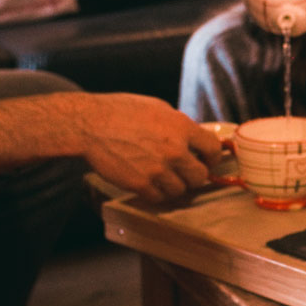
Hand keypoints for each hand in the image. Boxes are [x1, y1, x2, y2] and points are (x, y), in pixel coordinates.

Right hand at [77, 94, 222, 202]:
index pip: (213, 148)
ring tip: (165, 179)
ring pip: (180, 190)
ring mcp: (158, 169)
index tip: (207, 161)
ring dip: (175, 187)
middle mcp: (174, 149)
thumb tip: (193, 139)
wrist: (91, 124)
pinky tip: (150, 184)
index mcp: (181, 127)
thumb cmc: (122, 111)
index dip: (212, 157)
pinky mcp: (140, 183)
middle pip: (200, 176)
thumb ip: (178, 125)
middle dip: (195, 176)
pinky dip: (157, 194)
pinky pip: (159, 198)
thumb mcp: (158, 108)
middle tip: (186, 174)